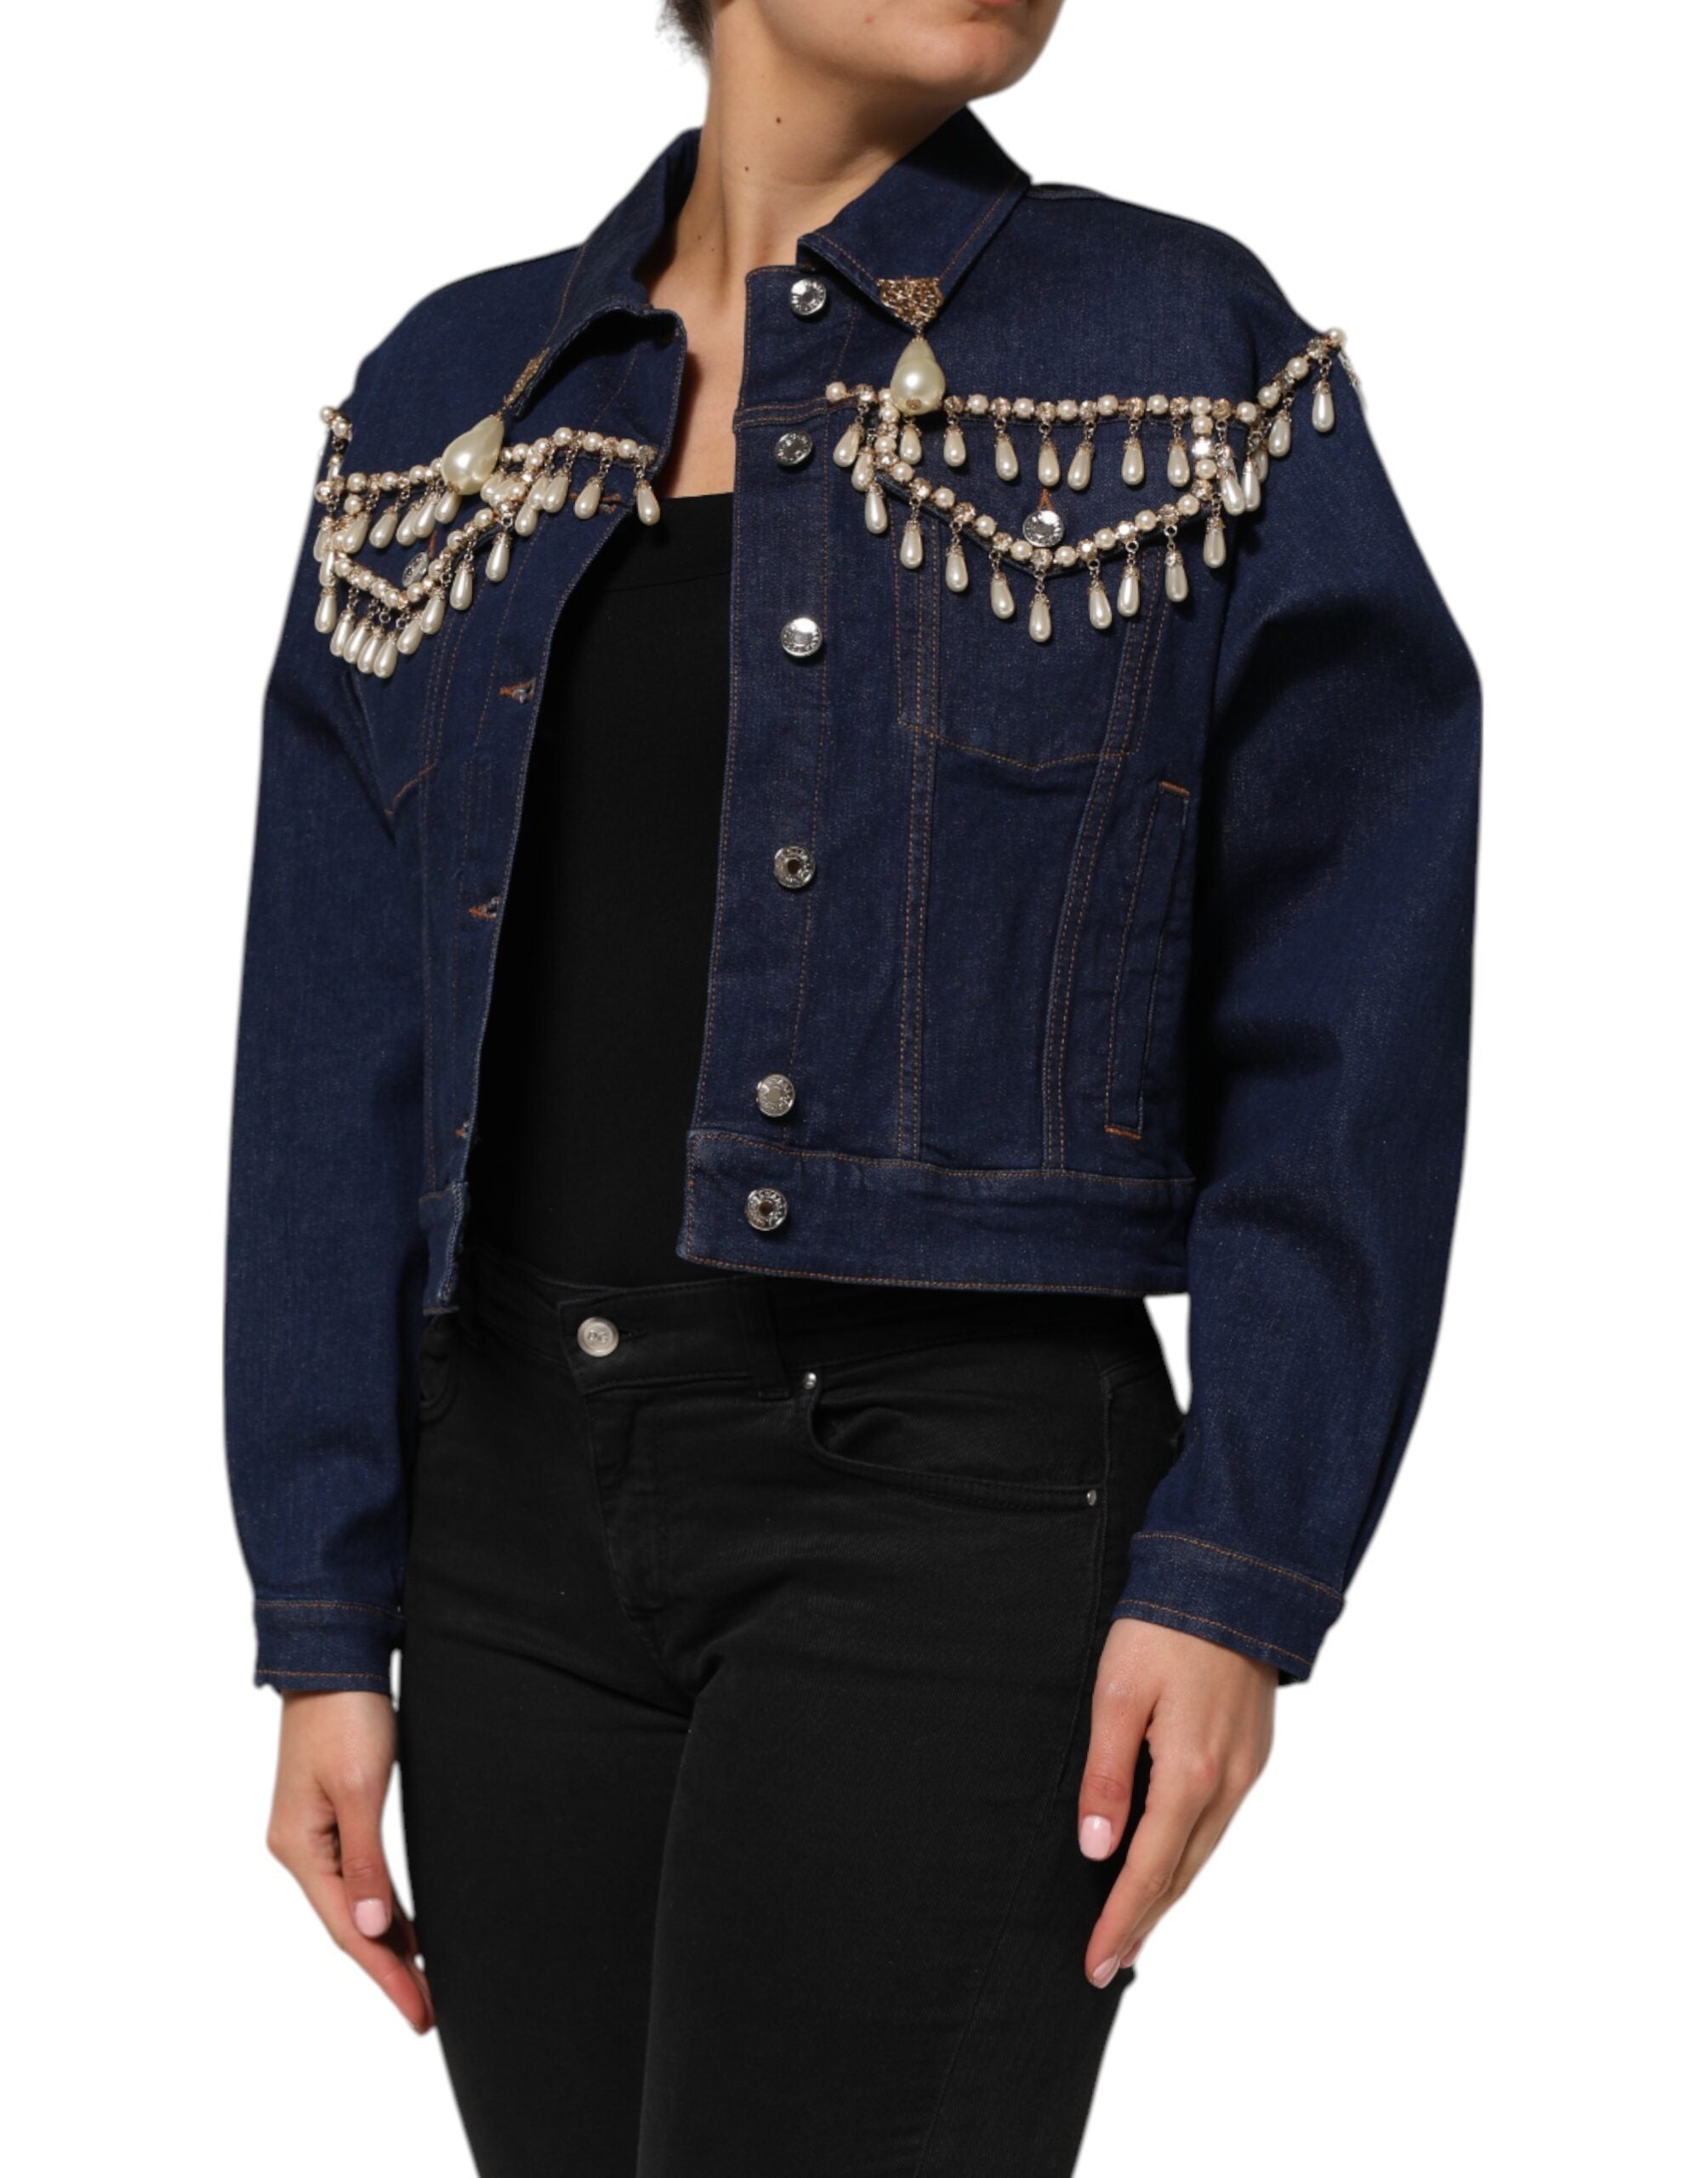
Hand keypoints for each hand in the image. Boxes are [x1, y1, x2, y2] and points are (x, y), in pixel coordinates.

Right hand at [267, 1689, 433, 2031]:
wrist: (332, 1658)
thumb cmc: (346, 1715)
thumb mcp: (359, 1788)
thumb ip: (365, 1861)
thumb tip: (373, 1929)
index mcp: (300, 1848)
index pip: (349, 1930)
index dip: (386, 1975)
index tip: (420, 2012)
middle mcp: (302, 1849)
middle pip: (350, 1925)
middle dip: (390, 1971)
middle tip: (430, 2013)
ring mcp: (315, 1834)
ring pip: (356, 1904)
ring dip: (390, 1944)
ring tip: (424, 1985)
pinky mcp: (334, 1815)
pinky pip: (360, 1877)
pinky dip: (384, 1907)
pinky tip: (407, 1929)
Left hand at [1076, 1619, 1276, 1984]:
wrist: (1234, 1579)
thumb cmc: (1165, 1629)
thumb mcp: (1118, 1693)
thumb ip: (1106, 1774)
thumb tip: (1095, 1849)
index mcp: (1189, 1772)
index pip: (1148, 1870)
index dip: (1119, 1919)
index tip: (1095, 1962)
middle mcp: (1227, 1783)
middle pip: (1180, 1874)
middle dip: (1143, 1922)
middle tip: (1109, 1964)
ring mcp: (1246, 1771)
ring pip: (1202, 1853)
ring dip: (1168, 1895)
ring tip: (1134, 1929)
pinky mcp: (1252, 1755)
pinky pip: (1217, 1825)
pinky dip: (1189, 1856)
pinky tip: (1170, 1864)